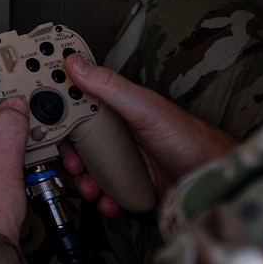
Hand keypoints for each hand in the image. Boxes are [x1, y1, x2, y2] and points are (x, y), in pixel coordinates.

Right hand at [61, 55, 234, 210]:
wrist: (213, 181)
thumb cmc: (189, 139)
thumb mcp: (144, 108)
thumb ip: (110, 86)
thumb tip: (77, 62)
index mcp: (124, 109)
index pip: (85, 106)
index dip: (65, 115)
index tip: (49, 124)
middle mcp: (126, 134)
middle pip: (85, 143)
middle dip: (73, 156)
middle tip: (72, 164)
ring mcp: (131, 161)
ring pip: (95, 171)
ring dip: (87, 182)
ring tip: (90, 188)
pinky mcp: (138, 186)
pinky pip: (111, 193)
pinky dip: (105, 200)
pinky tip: (109, 202)